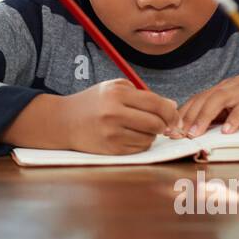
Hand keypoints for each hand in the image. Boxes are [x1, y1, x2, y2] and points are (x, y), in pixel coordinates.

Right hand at [57, 79, 178, 154]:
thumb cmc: (93, 103)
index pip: (155, 103)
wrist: (63, 121)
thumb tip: (172, 105)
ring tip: (140, 128)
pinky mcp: (111, 149)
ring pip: (149, 138)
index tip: (174, 116)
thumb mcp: (114, 88)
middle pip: (156, 122)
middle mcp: (114, 113)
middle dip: (164, 124)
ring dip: (151, 134)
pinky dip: (141, 143)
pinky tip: (131, 136)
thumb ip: (143, 94)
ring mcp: (112, 133)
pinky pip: (139, 149)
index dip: (170, 111)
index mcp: (116, 94)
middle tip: (164, 124)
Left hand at [176, 75, 238, 136]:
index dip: (183, 113)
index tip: (172, 128)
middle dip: (189, 116)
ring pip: (219, 98)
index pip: (198, 98)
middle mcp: (233, 85)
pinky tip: (226, 131)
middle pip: (205, 98)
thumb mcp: (235, 112)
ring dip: (204, 117)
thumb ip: (217, 117)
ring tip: (195, 133)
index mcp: (225, 88)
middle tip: (179, 133)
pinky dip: (233, 119)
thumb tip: (193, 132)